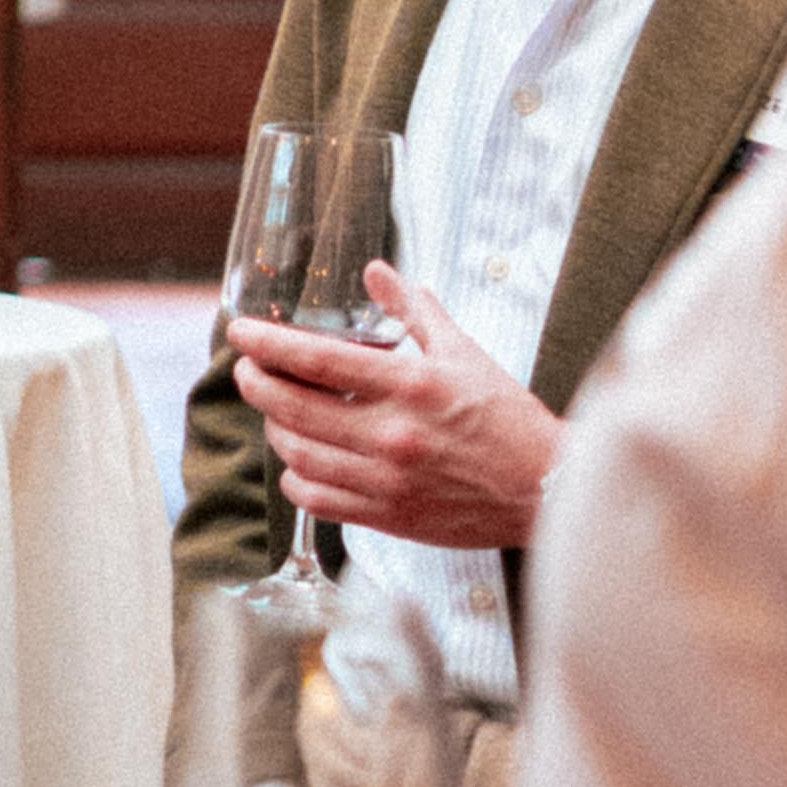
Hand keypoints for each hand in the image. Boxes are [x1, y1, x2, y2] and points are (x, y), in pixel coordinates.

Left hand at [236, 265, 555, 549]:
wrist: (546, 489)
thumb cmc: (507, 417)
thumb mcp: (464, 352)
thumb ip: (414, 310)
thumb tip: (376, 271)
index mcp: (410, 386)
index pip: (317, 359)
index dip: (268, 344)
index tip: (240, 334)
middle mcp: (391, 434)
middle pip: (293, 407)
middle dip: (256, 384)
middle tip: (247, 370)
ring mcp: (386, 480)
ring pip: (298, 454)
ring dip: (276, 428)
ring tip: (276, 411)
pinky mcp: (389, 516)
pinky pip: (317, 500)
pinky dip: (296, 479)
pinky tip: (300, 461)